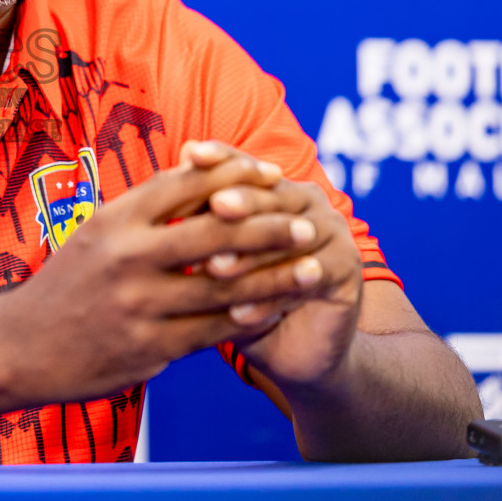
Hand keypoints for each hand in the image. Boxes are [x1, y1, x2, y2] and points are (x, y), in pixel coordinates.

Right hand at [0, 149, 335, 404]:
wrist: (18, 347)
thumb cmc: (65, 285)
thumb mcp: (95, 233)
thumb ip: (146, 208)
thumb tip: (201, 172)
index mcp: (114, 220)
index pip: (186, 183)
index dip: (237, 175)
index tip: (274, 174)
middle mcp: (126, 257)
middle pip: (214, 231)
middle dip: (270, 225)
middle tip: (308, 222)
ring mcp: (138, 305)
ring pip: (225, 287)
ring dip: (276, 277)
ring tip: (314, 268)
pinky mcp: (149, 348)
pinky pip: (214, 332)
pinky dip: (251, 319)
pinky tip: (277, 311)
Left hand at [185, 141, 363, 387]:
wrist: (287, 347)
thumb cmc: (234, 294)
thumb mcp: (210, 255)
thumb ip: (192, 220)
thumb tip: (154, 182)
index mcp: (273, 187)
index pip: (243, 164)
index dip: (219, 157)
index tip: (189, 154)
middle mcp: (307, 199)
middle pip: (270, 195)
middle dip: (240, 202)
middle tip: (214, 208)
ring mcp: (332, 231)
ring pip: (289, 236)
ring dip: (251, 254)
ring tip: (214, 268)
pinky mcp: (347, 269)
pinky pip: (308, 278)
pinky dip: (272, 297)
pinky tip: (241, 312)